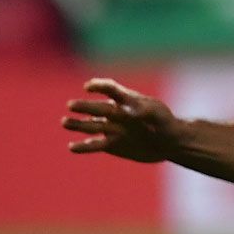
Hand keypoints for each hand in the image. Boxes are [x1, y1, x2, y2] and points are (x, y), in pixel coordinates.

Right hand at [61, 79, 180, 162]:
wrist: (168, 143)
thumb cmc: (165, 123)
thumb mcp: (159, 115)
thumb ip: (147, 112)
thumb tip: (135, 112)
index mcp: (127, 101)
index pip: (112, 90)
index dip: (100, 86)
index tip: (89, 86)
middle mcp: (115, 114)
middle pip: (98, 108)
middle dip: (85, 106)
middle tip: (71, 105)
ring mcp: (111, 129)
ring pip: (91, 125)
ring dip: (78, 124)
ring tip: (65, 122)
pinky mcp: (111, 145)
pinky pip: (94, 145)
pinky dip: (83, 146)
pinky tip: (71, 147)